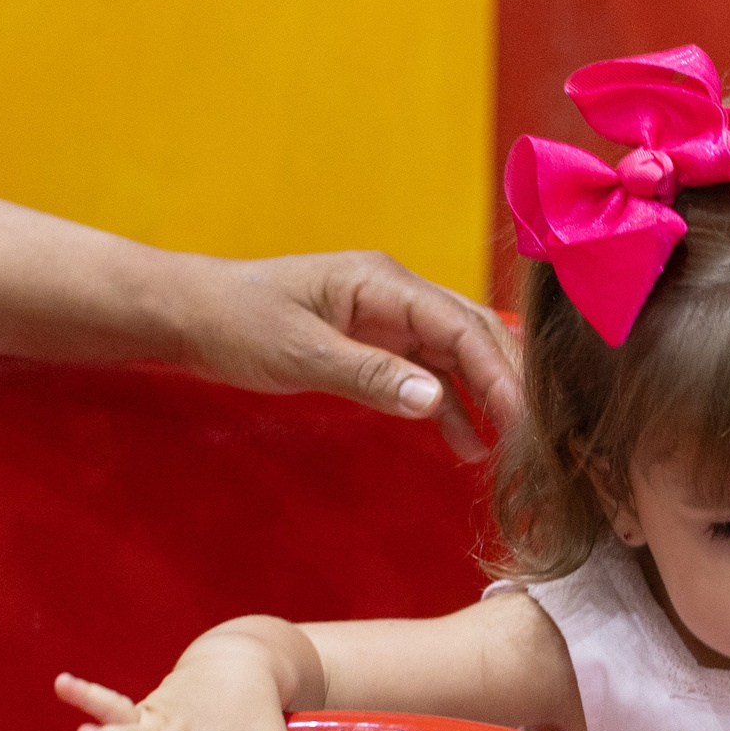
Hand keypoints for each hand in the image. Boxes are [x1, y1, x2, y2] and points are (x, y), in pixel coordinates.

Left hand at [167, 250, 522, 461]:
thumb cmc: (236, 323)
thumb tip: (432, 398)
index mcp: (383, 282)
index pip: (461, 326)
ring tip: (512, 448)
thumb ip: (369, 375)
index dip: (500, 372)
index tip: (525, 420)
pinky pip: (429, 374)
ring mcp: (389, 319)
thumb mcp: (300, 352)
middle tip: (540, 436)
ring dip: (487, 398)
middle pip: (475, 335)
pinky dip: (451, 407)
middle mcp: (397, 294)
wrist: (189, 314)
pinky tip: (468, 444)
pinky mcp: (378, 344)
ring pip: (459, 356)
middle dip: (510, 383)